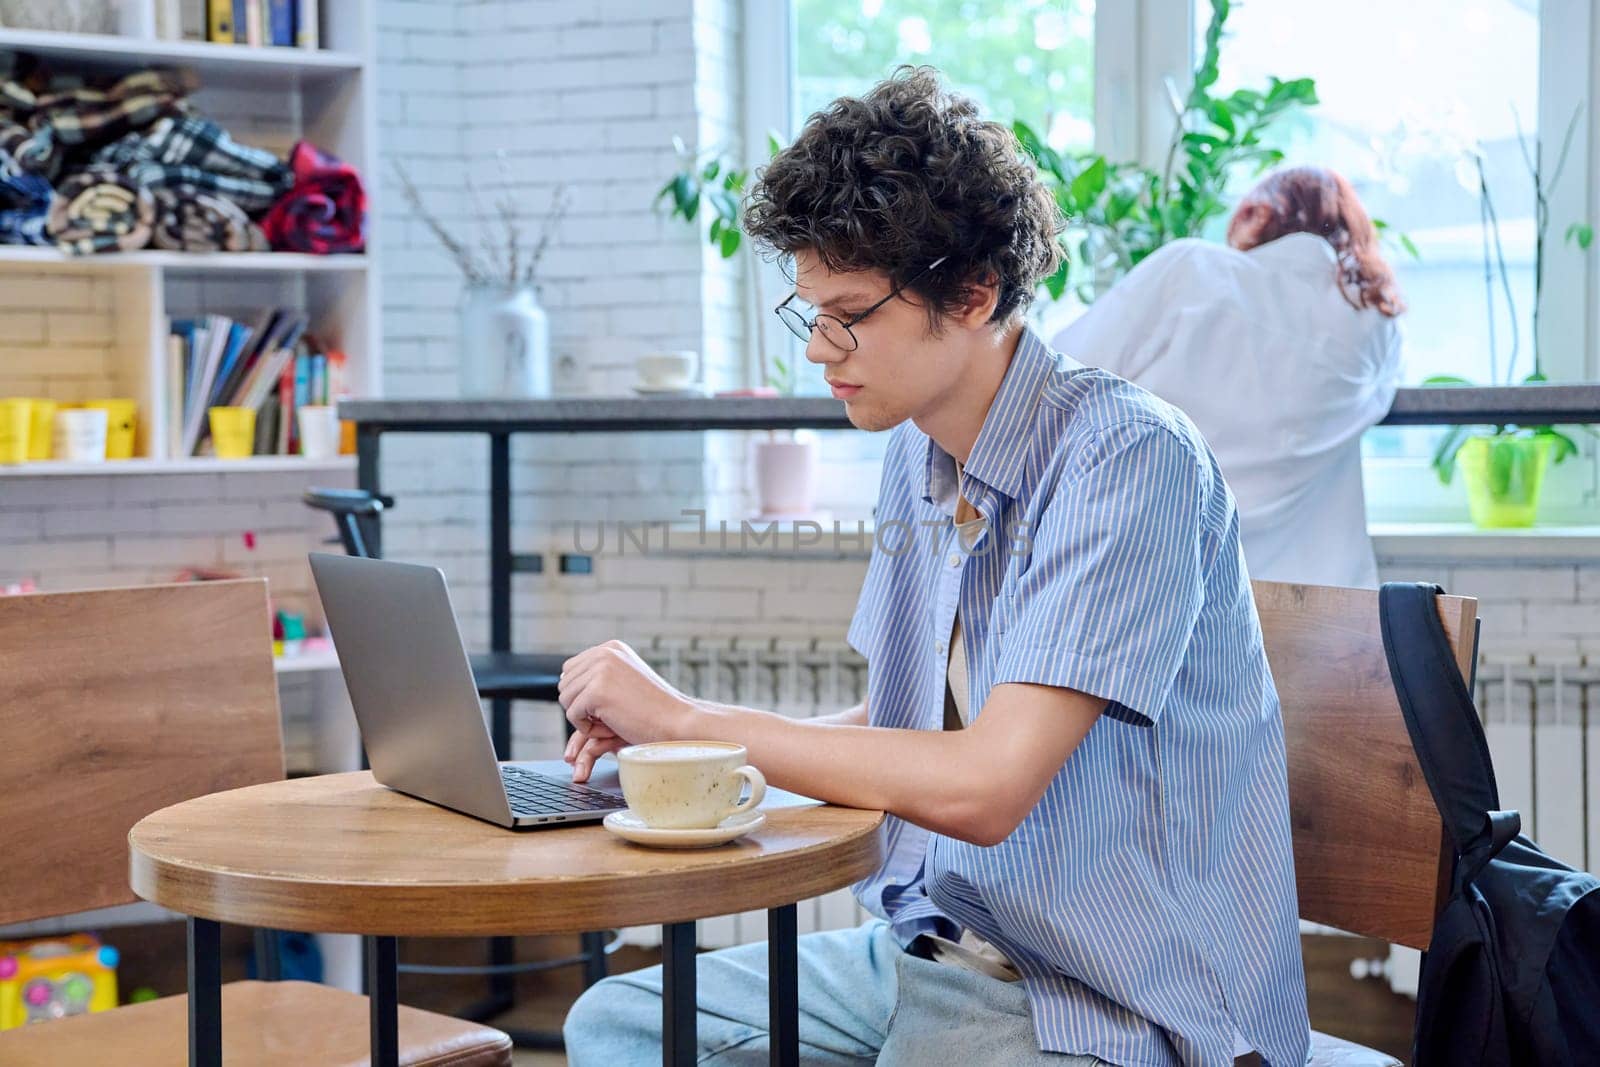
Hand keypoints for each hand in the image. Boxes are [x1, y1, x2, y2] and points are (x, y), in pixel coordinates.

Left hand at [558, 640, 697, 781]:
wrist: (676, 721)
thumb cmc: (654, 708)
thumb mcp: (625, 679)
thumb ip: (599, 673)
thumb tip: (563, 678)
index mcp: (610, 647)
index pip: (571, 669)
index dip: (583, 693)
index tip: (609, 704)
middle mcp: (604, 652)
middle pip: (565, 683)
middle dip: (581, 705)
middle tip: (611, 715)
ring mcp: (600, 670)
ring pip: (565, 699)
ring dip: (584, 717)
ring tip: (612, 719)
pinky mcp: (597, 690)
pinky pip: (572, 714)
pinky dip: (587, 728)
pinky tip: (611, 725)